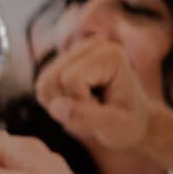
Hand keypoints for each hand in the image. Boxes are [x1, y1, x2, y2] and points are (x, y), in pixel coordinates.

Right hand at [34, 36, 151, 150]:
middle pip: (54, 80)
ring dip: (60, 105)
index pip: (72, 80)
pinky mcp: (61, 64)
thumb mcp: (116, 127)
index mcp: (111, 54)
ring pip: (44, 85)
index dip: (82, 104)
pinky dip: (54, 104)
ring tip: (87, 107)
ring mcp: (75, 53)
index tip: (105, 110)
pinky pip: (41, 88)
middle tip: (95, 110)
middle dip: (69, 104)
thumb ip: (87, 117)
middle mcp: (93, 45)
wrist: (131, 123)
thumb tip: (55, 106)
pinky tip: (76, 104)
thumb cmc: (128, 125)